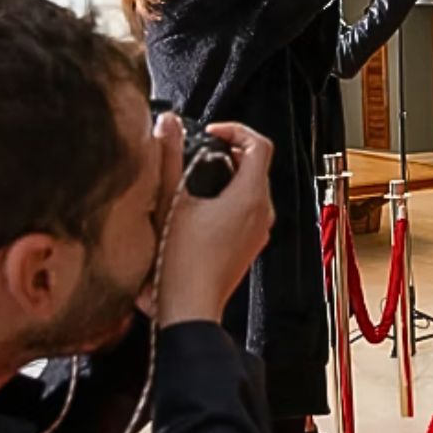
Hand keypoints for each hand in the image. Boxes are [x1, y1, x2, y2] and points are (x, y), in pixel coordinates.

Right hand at [152, 116, 275, 327]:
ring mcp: (259, 231)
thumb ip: (170, 158)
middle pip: (256, 166)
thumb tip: (169, 125)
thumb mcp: (170, 201)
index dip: (236, 130)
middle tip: (198, 154)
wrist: (190, 308)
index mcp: (250, 197)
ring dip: (227, 177)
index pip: (260, 145)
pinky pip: (247, 211)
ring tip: (193, 182)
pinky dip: (228, 200)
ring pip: (252, 189)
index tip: (212, 133)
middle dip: (228, 153)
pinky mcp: (251, 246)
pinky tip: (198, 210)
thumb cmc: (181, 263)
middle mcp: (263, 213)